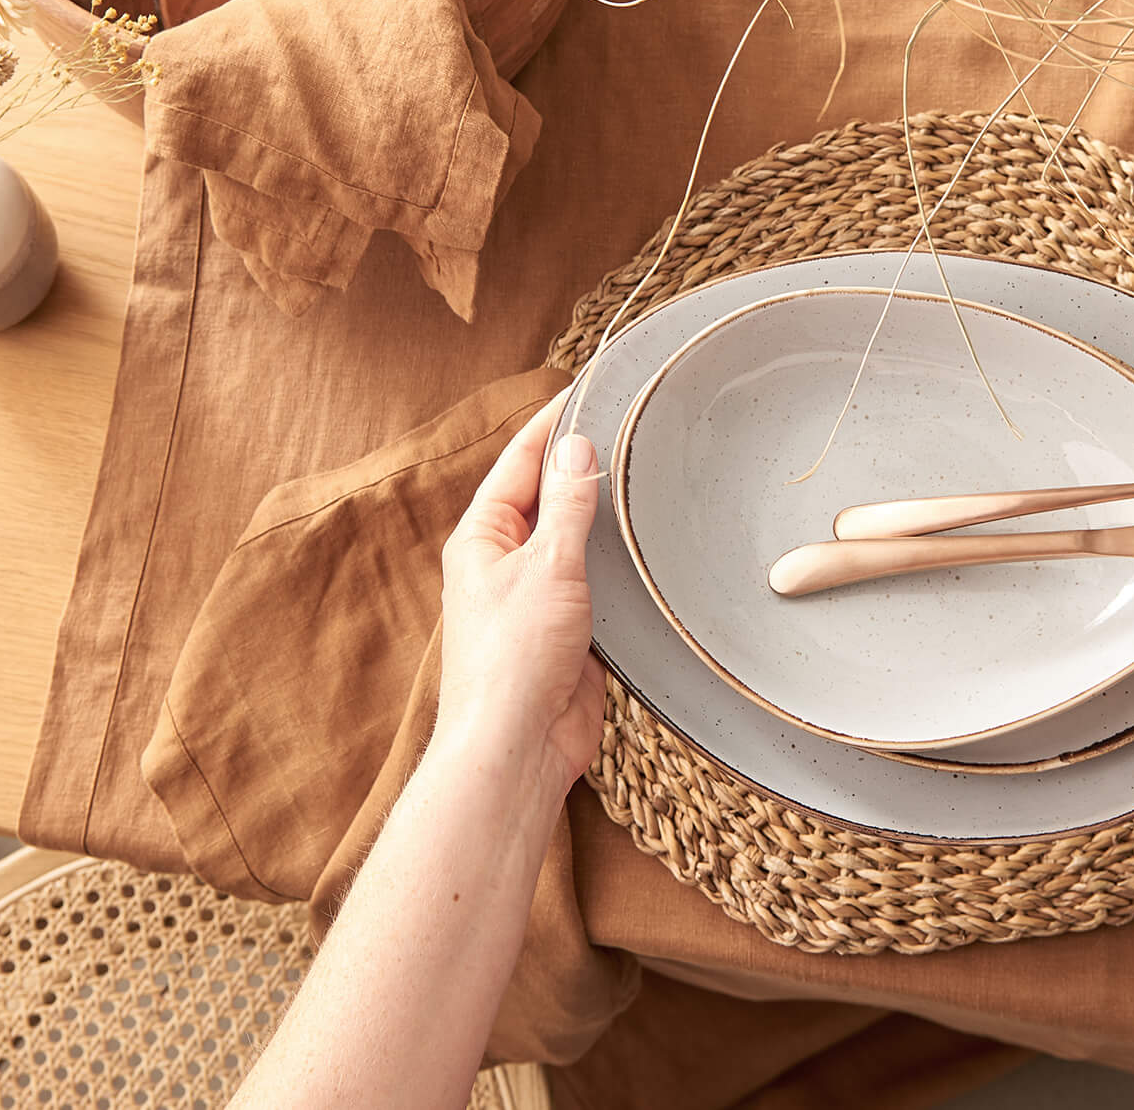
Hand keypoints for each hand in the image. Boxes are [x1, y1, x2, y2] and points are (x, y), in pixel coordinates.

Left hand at [430, 392, 609, 805]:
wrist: (517, 747)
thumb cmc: (514, 660)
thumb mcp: (547, 567)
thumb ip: (567, 506)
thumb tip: (577, 447)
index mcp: (483, 537)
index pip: (521, 461)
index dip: (553, 422)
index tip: (587, 387)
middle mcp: (505, 562)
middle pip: (548, 496)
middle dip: (584, 463)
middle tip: (630, 422)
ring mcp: (537, 596)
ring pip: (575, 539)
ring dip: (604, 514)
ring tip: (647, 472)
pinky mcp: (569, 630)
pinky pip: (596, 580)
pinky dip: (619, 561)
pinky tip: (650, 545)